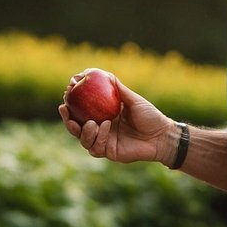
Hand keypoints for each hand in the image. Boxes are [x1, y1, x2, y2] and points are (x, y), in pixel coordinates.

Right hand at [59, 72, 174, 164]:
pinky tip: (105, 127)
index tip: (67, 91)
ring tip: (91, 122)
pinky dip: (97, 137)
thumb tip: (105, 74)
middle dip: (67, 119)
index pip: (82, 111)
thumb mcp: (133, 100)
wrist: (162, 136)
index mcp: (103, 116)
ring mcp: (104, 142)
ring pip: (83, 139)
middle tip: (64, 108)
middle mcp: (101, 130)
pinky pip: (96, 148)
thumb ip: (118, 89)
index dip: (72, 103)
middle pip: (77, 127)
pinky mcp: (109, 153)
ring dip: (83, 131)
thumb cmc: (150, 116)